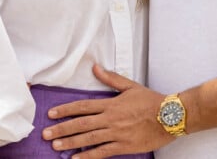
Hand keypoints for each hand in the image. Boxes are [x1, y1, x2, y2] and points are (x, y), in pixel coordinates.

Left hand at [41, 65, 173, 157]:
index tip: (51, 114)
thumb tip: (95, 68)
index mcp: (110, 104)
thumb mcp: (129, 86)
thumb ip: (110, 78)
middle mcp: (110, 119)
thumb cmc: (150, 100)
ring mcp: (116, 134)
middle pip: (81, 124)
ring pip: (89, 139)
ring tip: (56, 146)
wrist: (170, 117)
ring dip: (71, 143)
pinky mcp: (124, 147)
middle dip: (62, 129)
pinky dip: (88, 157)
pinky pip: (103, 153)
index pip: (82, 106)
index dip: (65, 110)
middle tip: (46, 134)